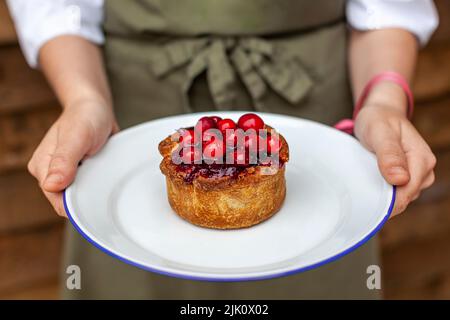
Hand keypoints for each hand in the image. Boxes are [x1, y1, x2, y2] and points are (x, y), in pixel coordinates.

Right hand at [28, 100, 118, 216]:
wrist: (95, 108)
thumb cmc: (85, 117)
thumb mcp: (77, 136)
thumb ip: (65, 160)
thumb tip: (52, 185)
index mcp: (42, 167)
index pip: (58, 201)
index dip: (77, 205)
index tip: (96, 195)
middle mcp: (51, 174)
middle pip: (70, 202)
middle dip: (88, 197)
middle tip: (103, 178)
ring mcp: (66, 174)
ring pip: (82, 196)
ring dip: (95, 190)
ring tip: (104, 173)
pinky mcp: (80, 173)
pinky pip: (90, 187)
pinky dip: (100, 184)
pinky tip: (106, 174)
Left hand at [354, 104, 435, 216]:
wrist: (379, 114)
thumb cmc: (379, 120)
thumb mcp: (380, 132)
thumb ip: (389, 154)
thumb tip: (400, 179)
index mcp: (422, 159)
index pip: (407, 192)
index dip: (387, 200)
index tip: (365, 196)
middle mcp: (425, 169)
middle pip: (404, 198)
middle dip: (383, 198)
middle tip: (361, 184)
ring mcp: (417, 175)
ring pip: (400, 198)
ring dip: (382, 194)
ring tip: (366, 177)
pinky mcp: (407, 178)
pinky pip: (396, 193)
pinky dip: (382, 190)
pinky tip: (371, 180)